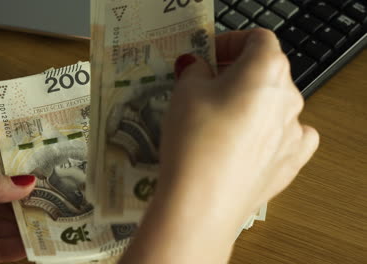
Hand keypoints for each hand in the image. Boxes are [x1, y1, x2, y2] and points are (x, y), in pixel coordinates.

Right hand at [121, 29, 318, 263]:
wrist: (202, 203)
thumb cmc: (195, 139)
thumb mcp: (184, 91)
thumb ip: (195, 69)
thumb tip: (198, 66)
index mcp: (267, 70)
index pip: (257, 38)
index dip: (229, 41)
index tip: (208, 55)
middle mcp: (289, 98)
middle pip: (266, 71)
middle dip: (236, 72)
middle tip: (205, 84)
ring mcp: (294, 133)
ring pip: (273, 105)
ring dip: (249, 103)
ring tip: (217, 119)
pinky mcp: (290, 163)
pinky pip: (286, 137)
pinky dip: (268, 132)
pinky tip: (247, 141)